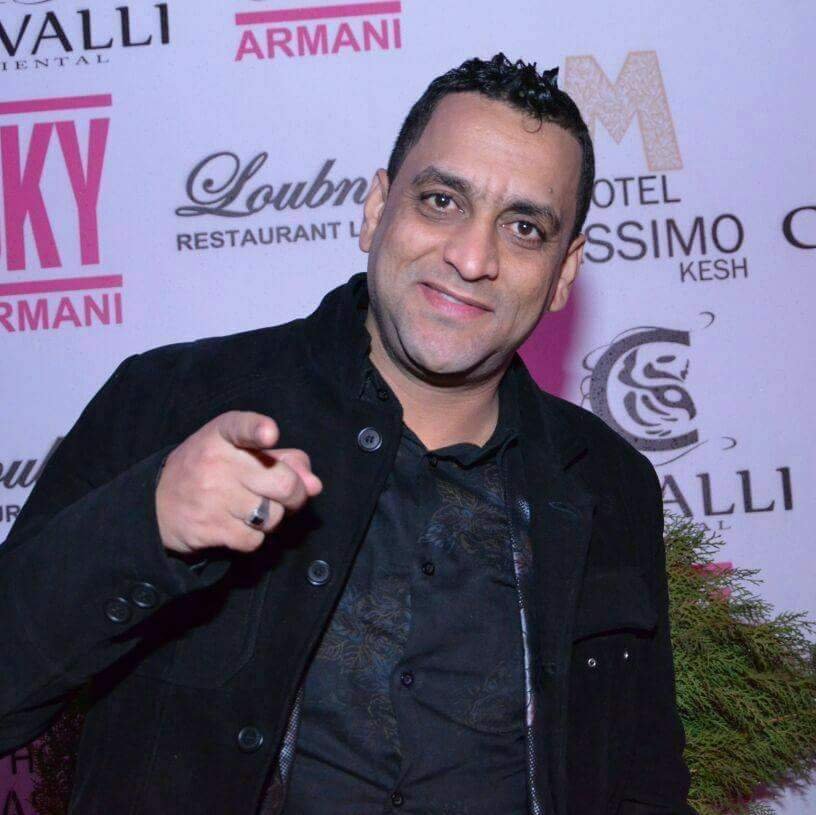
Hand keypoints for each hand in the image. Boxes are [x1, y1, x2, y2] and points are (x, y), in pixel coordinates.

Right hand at [155, 410, 321, 554]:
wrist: (155, 505)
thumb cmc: (210, 471)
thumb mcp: (238, 451)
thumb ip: (282, 458)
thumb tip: (315, 484)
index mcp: (223, 434)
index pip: (242, 426)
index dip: (258, 430)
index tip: (269, 433)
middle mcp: (217, 462)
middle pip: (283, 483)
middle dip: (296, 494)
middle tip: (287, 495)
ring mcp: (211, 497)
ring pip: (273, 515)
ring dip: (273, 517)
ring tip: (253, 508)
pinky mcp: (208, 528)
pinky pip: (255, 539)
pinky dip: (254, 537)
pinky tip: (237, 525)